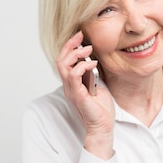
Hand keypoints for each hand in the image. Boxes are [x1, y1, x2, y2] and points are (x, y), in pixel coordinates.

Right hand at [56, 31, 115, 158]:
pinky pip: (74, 76)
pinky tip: (92, 63)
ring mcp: (71, 90)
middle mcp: (68, 85)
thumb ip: (92, 74)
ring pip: (63, 65)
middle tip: (82, 36)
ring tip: (89, 49)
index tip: (80, 37)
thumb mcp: (98, 86)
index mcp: (72, 83)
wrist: (102, 126)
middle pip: (60, 59)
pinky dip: (82, 66)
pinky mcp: (77, 95)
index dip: (70, 46)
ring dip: (75, 53)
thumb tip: (93, 60)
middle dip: (70, 45)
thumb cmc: (101, 109)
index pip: (64, 60)